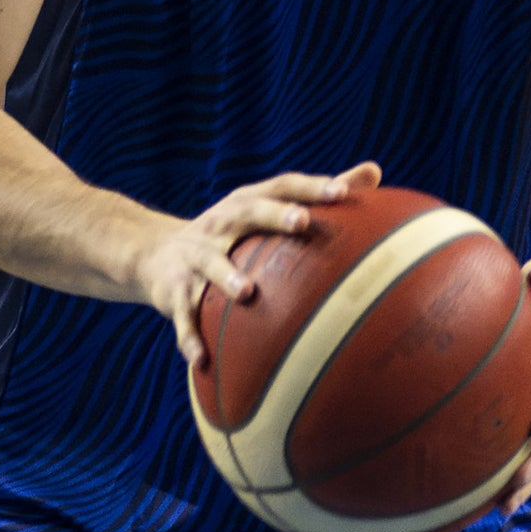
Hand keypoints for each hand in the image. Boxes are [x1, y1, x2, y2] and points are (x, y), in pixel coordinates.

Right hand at [141, 161, 381, 366]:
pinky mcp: (174, 291)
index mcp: (247, 202)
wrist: (156, 255)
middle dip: (273, 216)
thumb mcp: (265, 209)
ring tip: (248, 292)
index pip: (282, 187)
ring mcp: (196, 256)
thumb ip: (317, 195)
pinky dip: (189, 336)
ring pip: (211, 263)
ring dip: (227, 276)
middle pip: (247, 213)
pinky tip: (201, 360)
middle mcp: (221, 223)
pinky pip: (182, 316)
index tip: (342, 192)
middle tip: (301, 223)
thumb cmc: (233, 233)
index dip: (311, 187)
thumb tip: (374, 171)